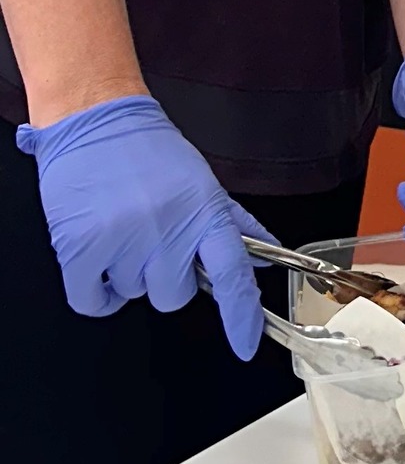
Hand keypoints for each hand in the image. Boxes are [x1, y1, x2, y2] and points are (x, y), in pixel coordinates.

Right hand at [16, 97, 272, 359]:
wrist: (97, 119)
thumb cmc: (149, 150)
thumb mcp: (203, 183)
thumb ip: (234, 223)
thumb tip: (264, 255)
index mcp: (204, 213)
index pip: (234, 275)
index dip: (242, 317)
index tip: (246, 345)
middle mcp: (168, 230)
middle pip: (174, 297)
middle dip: (166, 277)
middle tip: (153, 240)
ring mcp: (124, 240)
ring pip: (133, 296)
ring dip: (127, 274)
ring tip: (123, 230)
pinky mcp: (81, 248)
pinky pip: (93, 300)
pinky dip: (95, 290)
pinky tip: (97, 257)